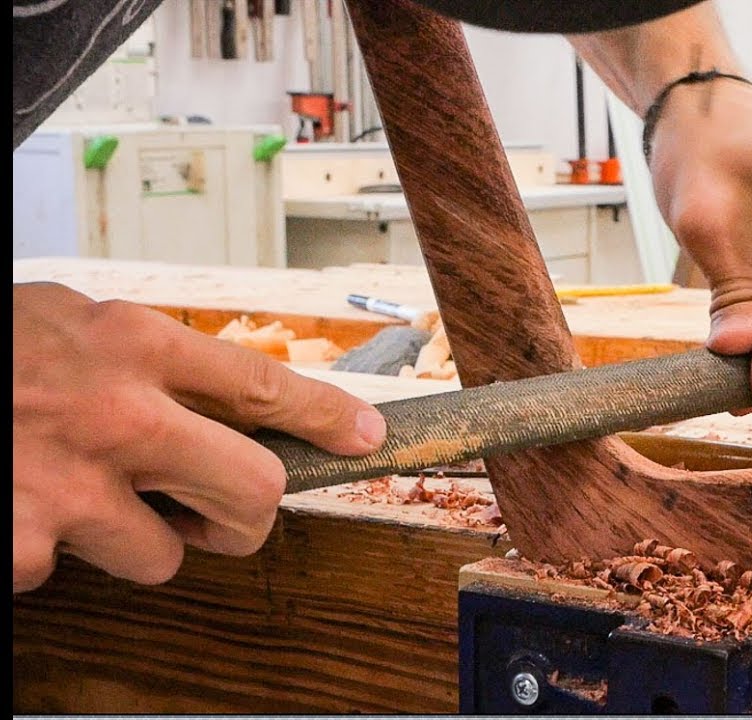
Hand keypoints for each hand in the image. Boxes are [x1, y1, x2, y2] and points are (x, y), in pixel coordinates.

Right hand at [13, 283, 386, 592]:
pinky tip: (15, 505)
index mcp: (132, 344)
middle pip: (255, 494)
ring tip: (73, 491)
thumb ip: (147, 358)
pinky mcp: (25, 547)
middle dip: (248, 516)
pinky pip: (69, 571)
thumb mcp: (67, 321)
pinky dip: (47, 551)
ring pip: (165, 555)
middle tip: (222, 511)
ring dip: (134, 537)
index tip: (364, 437)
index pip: (266, 383)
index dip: (329, 416)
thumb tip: (230, 401)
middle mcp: (118, 415)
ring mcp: (71, 488)